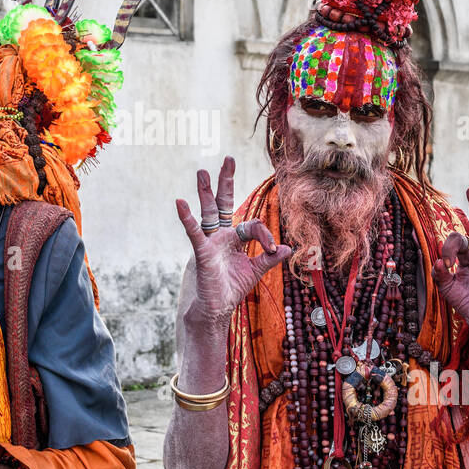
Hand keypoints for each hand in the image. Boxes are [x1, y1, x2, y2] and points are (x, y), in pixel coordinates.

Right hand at [175, 156, 290, 326]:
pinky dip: (187, 218)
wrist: (217, 309)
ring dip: (205, 191)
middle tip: (229, 159)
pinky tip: (180, 202)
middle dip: (226, 181)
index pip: (252, 224)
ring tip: (202, 171)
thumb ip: (270, 258)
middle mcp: (221, 235)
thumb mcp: (256, 270)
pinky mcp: (202, 252)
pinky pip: (194, 232)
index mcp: (234, 238)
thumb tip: (288, 247)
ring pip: (208, 212)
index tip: (273, 249)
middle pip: (223, 203)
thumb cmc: (232, 289)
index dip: (265, 235)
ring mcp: (210, 242)